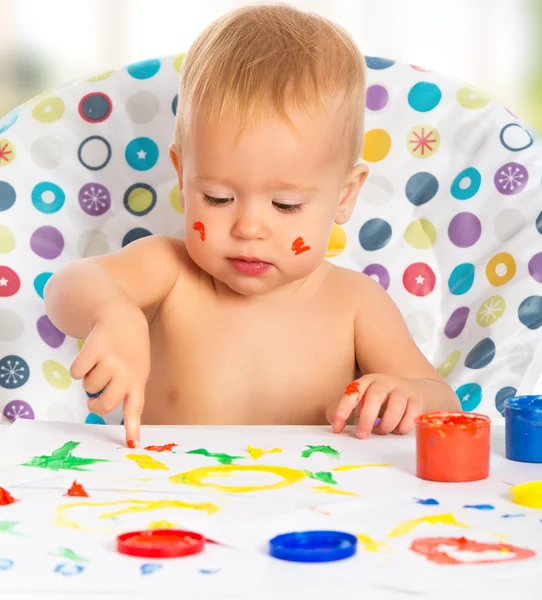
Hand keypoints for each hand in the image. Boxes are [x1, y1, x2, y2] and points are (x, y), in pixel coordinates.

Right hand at [70, 305, 149, 447]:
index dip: (133, 428)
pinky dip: (78, 368)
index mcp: (138, 380)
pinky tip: (90, 356)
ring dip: (89, 379)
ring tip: (99, 364)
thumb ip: (127, 390)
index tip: (132, 445)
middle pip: (104, 405)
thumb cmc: (129, 350)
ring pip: (88, 387)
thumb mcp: (138, 369)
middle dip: (95, 405)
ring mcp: (110, 361)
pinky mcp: (93, 350)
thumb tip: (103, 411)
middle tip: (94, 399)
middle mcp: (125, 372)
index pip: (135, 409)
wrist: (122, 317)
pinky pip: (76, 373)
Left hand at [326, 374, 423, 438]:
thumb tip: (335, 424)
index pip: (353, 392)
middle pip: (375, 397)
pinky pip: (411, 416)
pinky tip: (396, 429)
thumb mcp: (359, 401)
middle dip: (367, 419)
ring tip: (380, 431)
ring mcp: (402, 390)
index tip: (338, 423)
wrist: (410, 390)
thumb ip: (341, 410)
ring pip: (395, 407)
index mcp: (366, 381)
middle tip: (362, 436)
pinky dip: (402, 428)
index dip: (345, 407)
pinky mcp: (416, 400)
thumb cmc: (378, 399)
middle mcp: (384, 382)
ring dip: (386, 425)